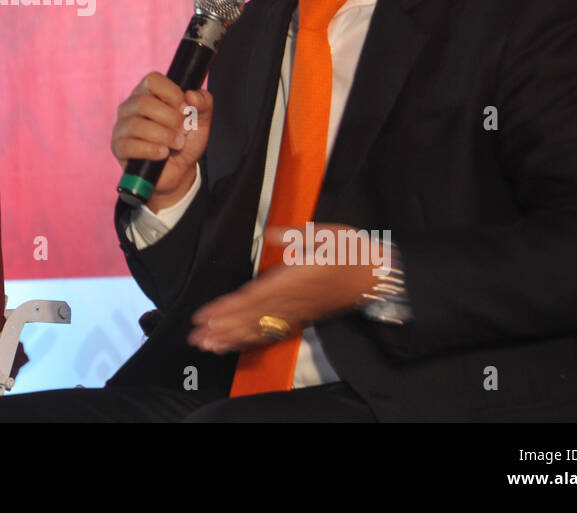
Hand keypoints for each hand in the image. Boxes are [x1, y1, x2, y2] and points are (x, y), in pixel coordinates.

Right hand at [110, 73, 212, 211]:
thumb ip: (203, 104)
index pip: (152, 80)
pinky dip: (151, 151)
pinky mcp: (118, 147)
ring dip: (163, 136)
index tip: (185, 109)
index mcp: (148, 93)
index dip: (172, 94)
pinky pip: (129, 146)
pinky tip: (163, 154)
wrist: (179, 171)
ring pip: (136, 125)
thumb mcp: (201, 121)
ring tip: (177, 144)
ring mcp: (121, 127)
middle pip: (144, 103)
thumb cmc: (185, 140)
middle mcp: (130, 106)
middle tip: (183, 131)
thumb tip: (192, 95)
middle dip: (170, 119)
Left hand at [188, 224, 382, 352]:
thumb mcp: (326, 233)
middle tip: (198, 337)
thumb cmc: (352, 252)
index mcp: (295, 279)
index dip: (229, 309)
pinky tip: (240, 343)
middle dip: (224, 328)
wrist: (378, 275)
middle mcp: (293, 299)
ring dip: (235, 337)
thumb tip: (272, 232)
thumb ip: (296, 234)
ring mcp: (298, 310)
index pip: (255, 297)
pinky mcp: (304, 316)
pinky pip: (276, 330)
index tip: (207, 315)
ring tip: (211, 345)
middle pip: (252, 317)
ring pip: (262, 327)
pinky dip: (256, 338)